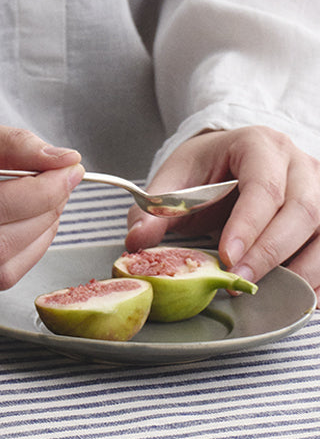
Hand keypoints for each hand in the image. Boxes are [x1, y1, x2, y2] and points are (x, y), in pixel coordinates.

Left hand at [124, 127, 319, 293]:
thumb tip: (136, 241)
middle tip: (239, 280)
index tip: (226, 256)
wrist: (231, 159)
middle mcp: (299, 164)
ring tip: (266, 291)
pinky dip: (318, 275)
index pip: (263, 185)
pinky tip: (294, 294)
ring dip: (302, 268)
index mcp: (259, 144)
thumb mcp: (175, 179)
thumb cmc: (206, 170)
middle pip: (302, 211)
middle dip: (270, 252)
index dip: (248, 225)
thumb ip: (155, 209)